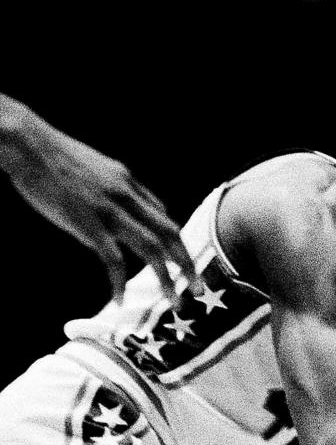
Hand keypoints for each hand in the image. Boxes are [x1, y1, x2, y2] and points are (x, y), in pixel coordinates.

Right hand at [3, 103, 198, 301]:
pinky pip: (113, 260)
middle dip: (187, 263)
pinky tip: (120, 299)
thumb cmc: (53, 156)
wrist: (28, 143)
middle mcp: (127, 196)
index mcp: (128, 182)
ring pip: (152, 249)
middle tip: (198, 288)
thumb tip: (122, 205)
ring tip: (174, 301)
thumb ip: (113, 186)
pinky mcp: (89, 223)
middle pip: (170, 233)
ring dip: (167, 279)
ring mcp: (110, 210)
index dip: (174, 243)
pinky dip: (120, 282)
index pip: (162, 217)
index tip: (179, 263)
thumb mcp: (95, 167)